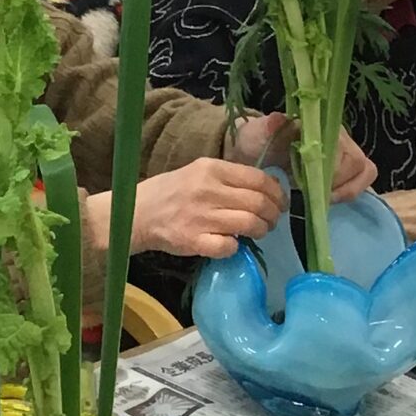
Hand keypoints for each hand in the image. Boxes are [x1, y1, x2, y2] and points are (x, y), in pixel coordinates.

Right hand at [129, 157, 288, 258]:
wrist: (135, 212)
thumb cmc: (170, 192)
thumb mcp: (198, 172)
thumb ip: (228, 178)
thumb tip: (265, 188)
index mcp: (211, 169)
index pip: (258, 179)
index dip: (276, 193)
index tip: (280, 202)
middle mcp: (207, 190)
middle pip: (258, 203)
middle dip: (273, 215)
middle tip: (272, 221)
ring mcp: (200, 217)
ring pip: (249, 224)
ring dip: (260, 230)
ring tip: (258, 232)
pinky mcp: (193, 241)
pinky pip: (229, 246)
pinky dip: (236, 247)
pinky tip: (231, 244)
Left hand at [223, 115, 373, 202]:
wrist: (256, 148)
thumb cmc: (258, 141)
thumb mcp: (257, 135)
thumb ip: (267, 129)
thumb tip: (277, 119)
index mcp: (319, 124)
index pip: (341, 147)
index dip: (331, 171)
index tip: (309, 183)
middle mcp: (338, 134)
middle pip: (357, 161)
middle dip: (338, 183)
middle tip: (313, 193)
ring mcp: (345, 149)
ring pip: (365, 170)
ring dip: (347, 189)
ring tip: (323, 197)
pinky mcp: (346, 166)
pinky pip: (364, 178)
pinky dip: (350, 191)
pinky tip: (329, 197)